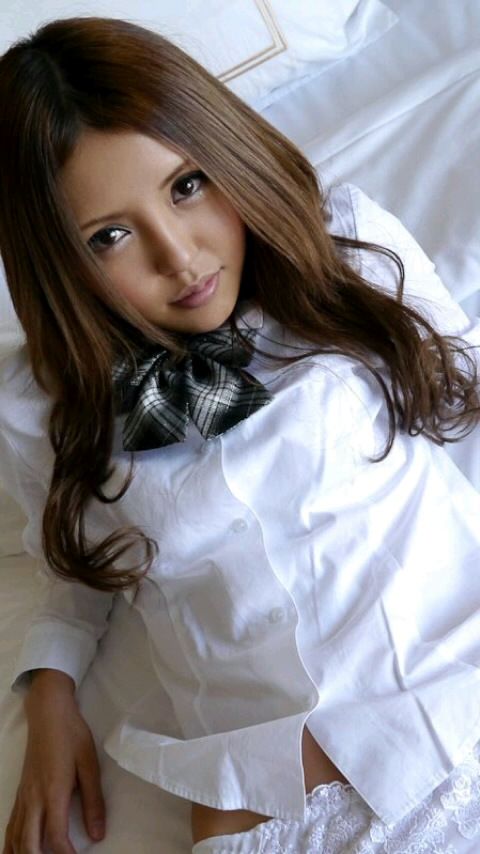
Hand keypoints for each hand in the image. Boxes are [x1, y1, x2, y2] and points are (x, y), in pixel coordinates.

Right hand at [2, 670, 105, 853]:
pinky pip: (11, 825)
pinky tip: (18, 851)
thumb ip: (93, 801)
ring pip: (15, 838)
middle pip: (29, 845)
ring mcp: (23, 797)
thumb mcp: (90, 765)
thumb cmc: (72, 735)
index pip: (56, 838)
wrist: (48, 713)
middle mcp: (33, 799)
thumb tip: (98, 834)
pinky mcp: (20, 792)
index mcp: (53, 793)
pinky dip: (12, 844)